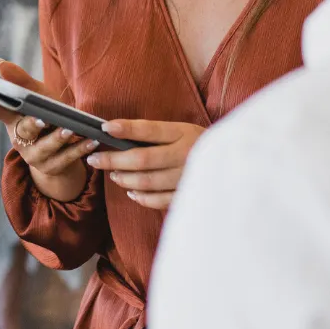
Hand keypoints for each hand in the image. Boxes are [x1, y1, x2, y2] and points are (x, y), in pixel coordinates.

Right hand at [0, 60, 96, 202]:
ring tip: (71, 130)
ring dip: (59, 138)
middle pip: (25, 131)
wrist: (62, 152)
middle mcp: (20, 140)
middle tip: (42, 119)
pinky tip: (90, 139)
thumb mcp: (38, 96)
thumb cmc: (48, 115)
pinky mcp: (52, 168)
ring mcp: (35, 157)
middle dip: (33, 125)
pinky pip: (66, 159)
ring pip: (46, 148)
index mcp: (14, 120)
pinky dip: (79, 149)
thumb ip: (21, 81)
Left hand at [86, 120, 206, 210]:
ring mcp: (187, 177)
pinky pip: (160, 200)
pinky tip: (131, 192)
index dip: (126, 128)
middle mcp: (185, 154)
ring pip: (148, 182)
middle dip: (114, 159)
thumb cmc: (198, 143)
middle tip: (94, 159)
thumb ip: (155, 134)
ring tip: (113, 175)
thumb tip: (117, 135)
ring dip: (125, 179)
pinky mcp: (190, 195)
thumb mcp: (181, 130)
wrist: (234, 162)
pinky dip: (142, 198)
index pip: (149, 130)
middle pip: (142, 158)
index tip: (105, 128)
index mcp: (183, 132)